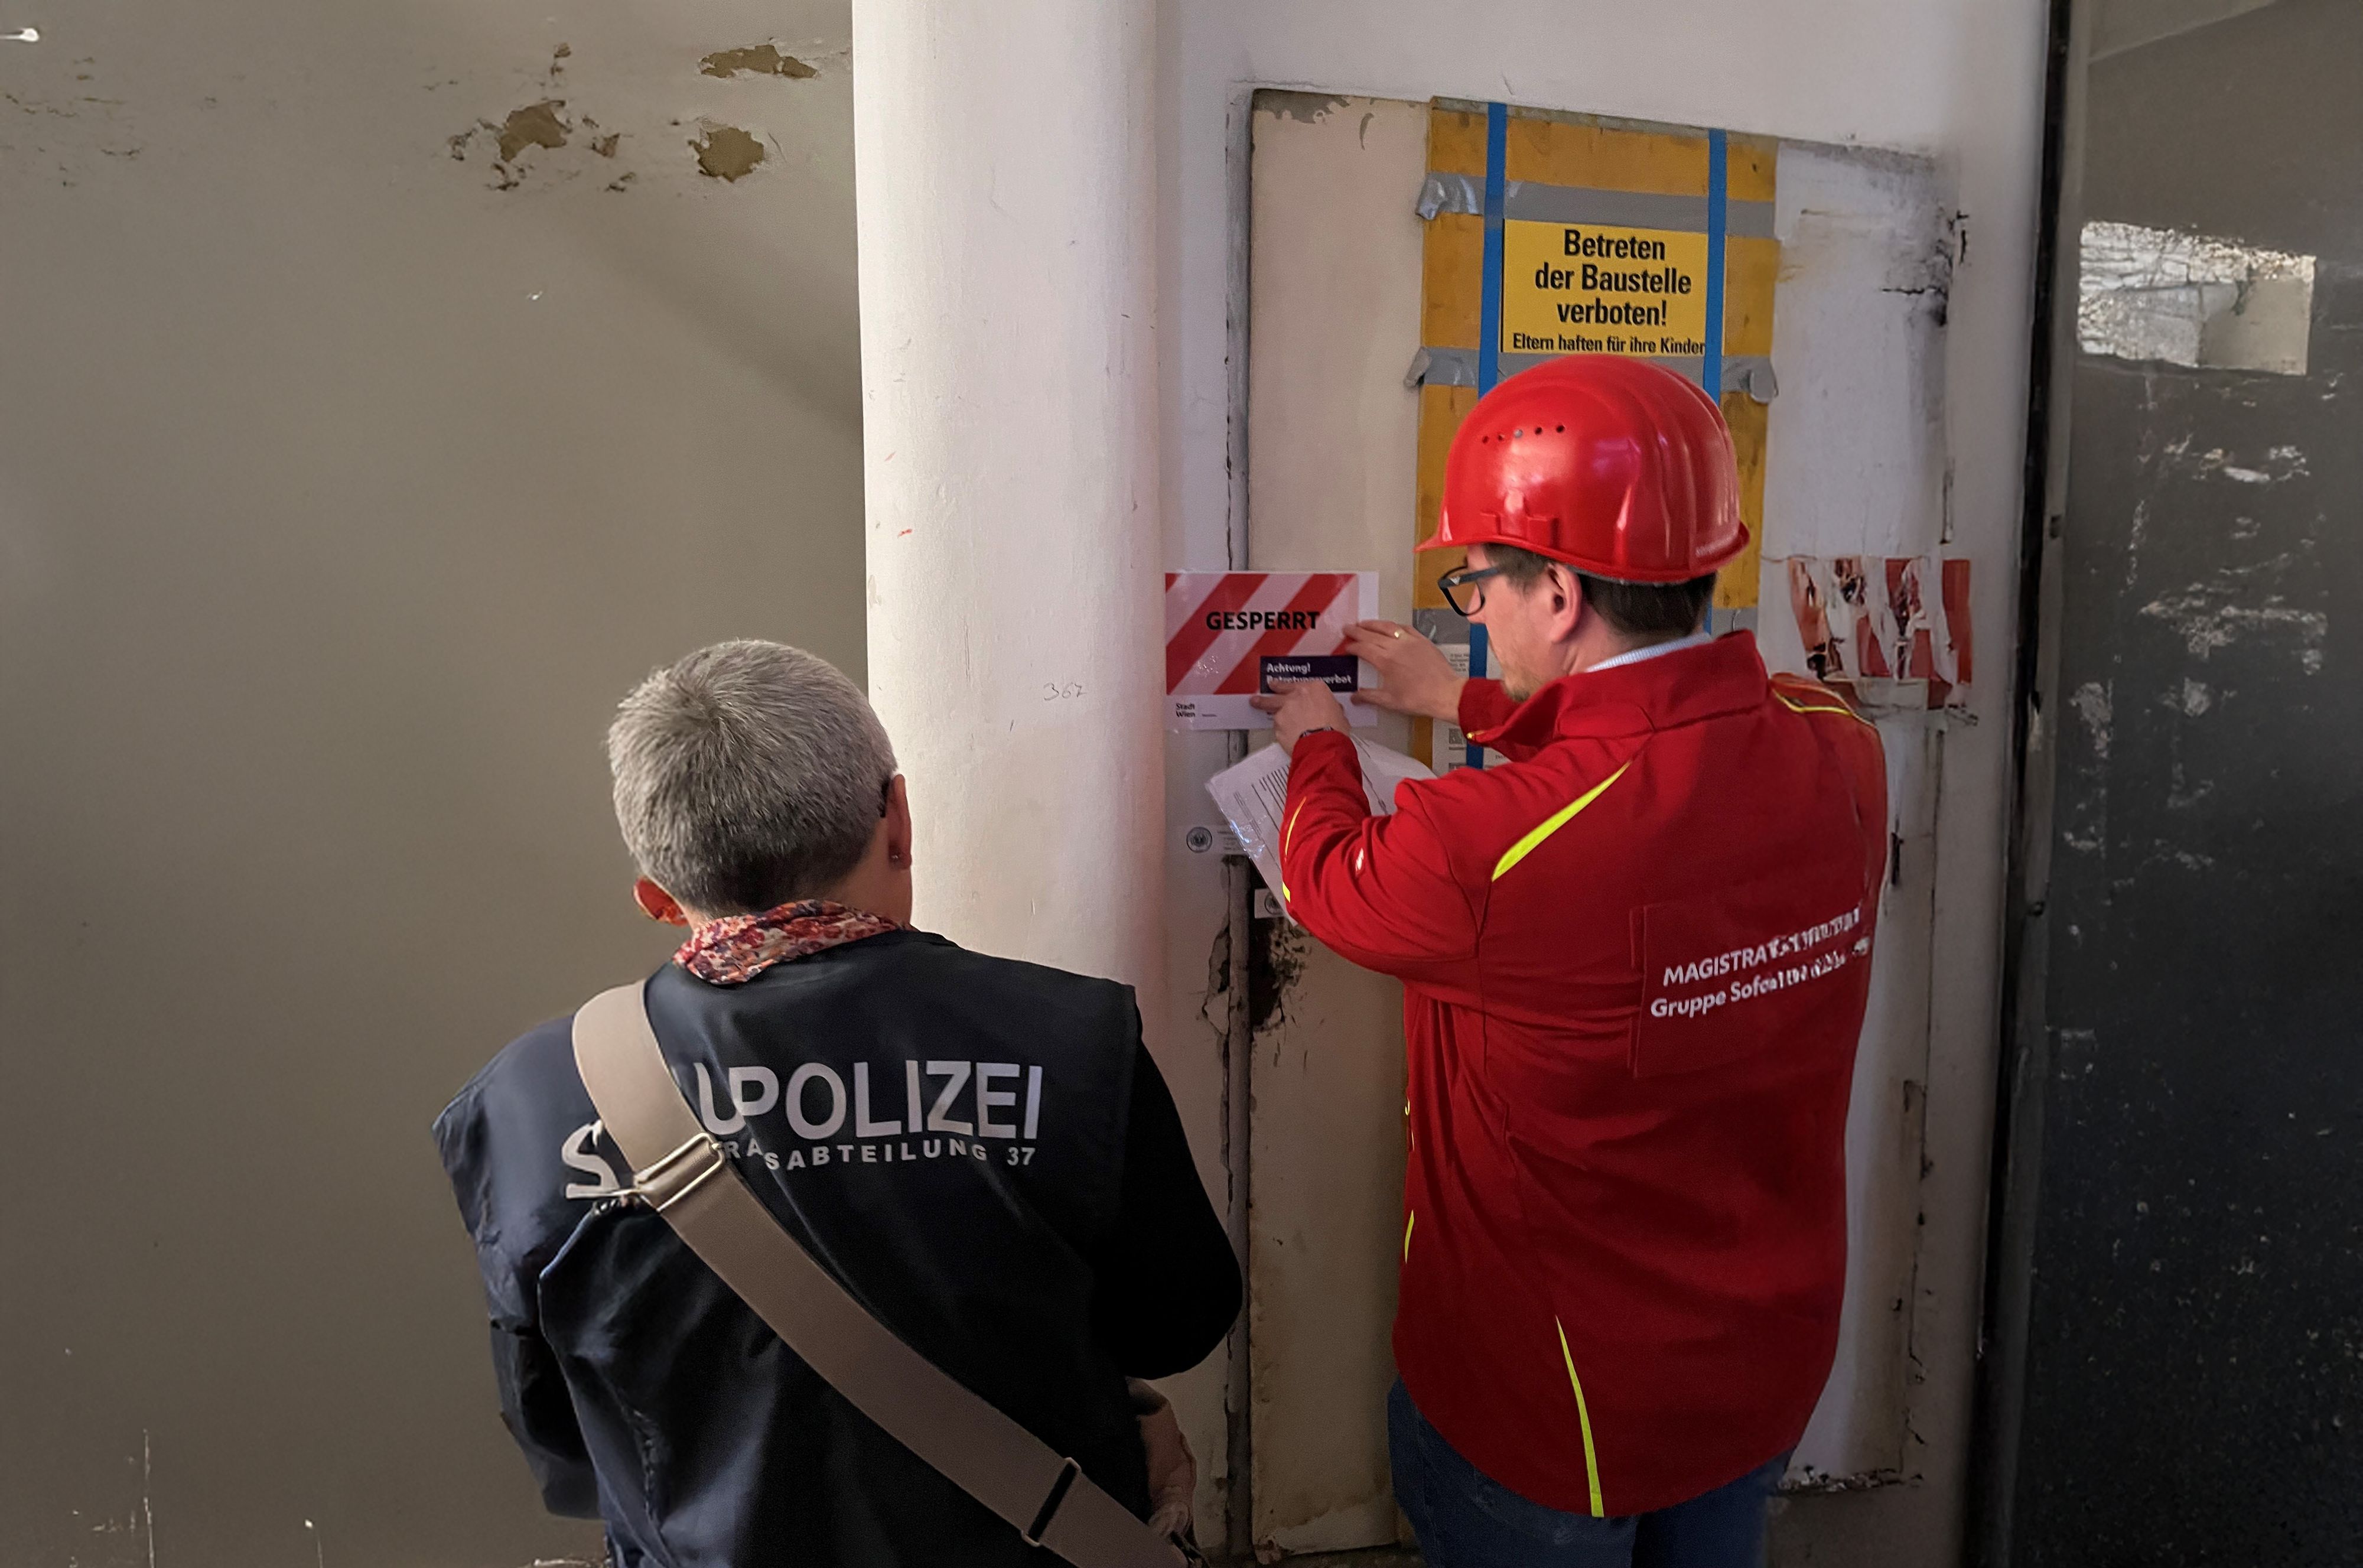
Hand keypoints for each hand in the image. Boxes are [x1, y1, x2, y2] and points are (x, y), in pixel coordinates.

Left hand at [1249, 680, 1350, 754]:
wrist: (1323, 746)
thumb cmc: (1333, 730)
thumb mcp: (1339, 714)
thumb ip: (1331, 708)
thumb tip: (1332, 711)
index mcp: (1314, 689)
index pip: (1297, 683)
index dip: (1287, 685)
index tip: (1282, 686)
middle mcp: (1296, 696)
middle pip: (1277, 691)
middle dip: (1269, 693)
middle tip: (1261, 694)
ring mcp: (1285, 711)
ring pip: (1272, 710)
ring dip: (1271, 713)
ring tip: (1266, 712)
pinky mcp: (1278, 726)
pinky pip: (1278, 728)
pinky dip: (1281, 732)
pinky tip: (1288, 737)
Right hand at [1341, 621, 1464, 722]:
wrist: (1444, 693)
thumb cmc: (1418, 698)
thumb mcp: (1389, 700)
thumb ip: (1369, 696)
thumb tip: (1355, 697)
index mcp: (1385, 660)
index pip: (1363, 648)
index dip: (1352, 647)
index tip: (1347, 648)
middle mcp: (1396, 647)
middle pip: (1371, 634)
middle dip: (1357, 631)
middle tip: (1347, 628)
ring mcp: (1410, 641)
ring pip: (1387, 627)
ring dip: (1373, 624)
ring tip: (1364, 623)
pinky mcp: (1422, 641)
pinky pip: (1405, 628)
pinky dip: (1394, 626)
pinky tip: (1391, 626)